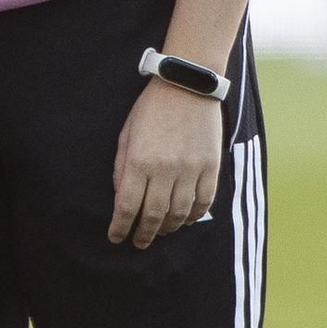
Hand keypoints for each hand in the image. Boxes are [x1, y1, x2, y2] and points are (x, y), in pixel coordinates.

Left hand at [109, 78, 222, 248]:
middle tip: (139, 242)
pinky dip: (195, 216)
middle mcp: (165, 169)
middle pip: (153, 215)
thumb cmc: (152, 108)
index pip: (127, 206)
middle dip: (144, 234)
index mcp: (140, 161)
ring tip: (161, 231)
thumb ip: (122, 166)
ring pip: (180, 213)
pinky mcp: (210, 166)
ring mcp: (191, 169)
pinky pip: (204, 201)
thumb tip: (120, 197)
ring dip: (168, 228)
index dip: (120, 227)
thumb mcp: (127, 134)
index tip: (116, 238)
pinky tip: (185, 219)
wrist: (187, 85)